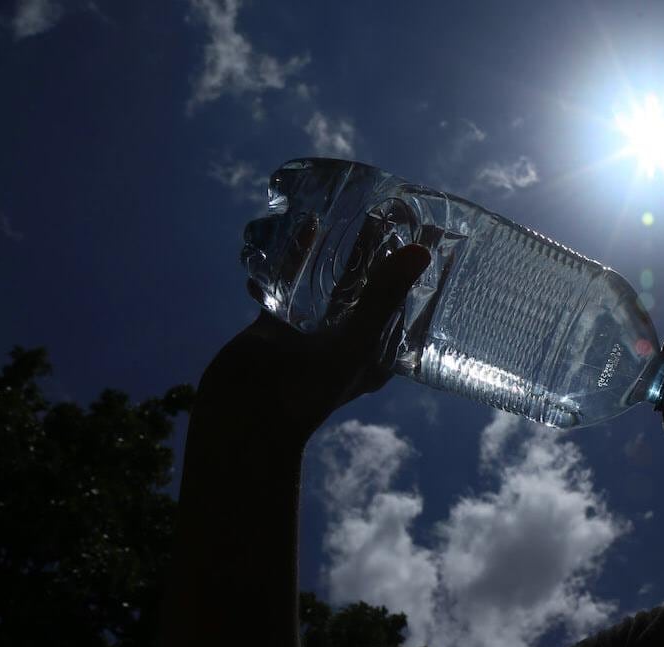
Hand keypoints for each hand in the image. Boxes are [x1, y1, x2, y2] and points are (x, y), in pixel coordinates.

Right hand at [195, 224, 435, 446]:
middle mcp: (346, 341)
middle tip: (384, 209)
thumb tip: (421, 253)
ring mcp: (310, 332)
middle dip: (374, 252)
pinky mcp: (274, 326)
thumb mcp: (354, 343)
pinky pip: (287, 283)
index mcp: (375, 353)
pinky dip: (292, 258)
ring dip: (332, 252)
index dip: (414, 271)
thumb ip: (382, 298)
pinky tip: (299, 227)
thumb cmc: (306, 393)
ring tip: (343, 211)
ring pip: (325, 282)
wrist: (240, 420)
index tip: (423, 231)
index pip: (404, 303)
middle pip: (366, 287)